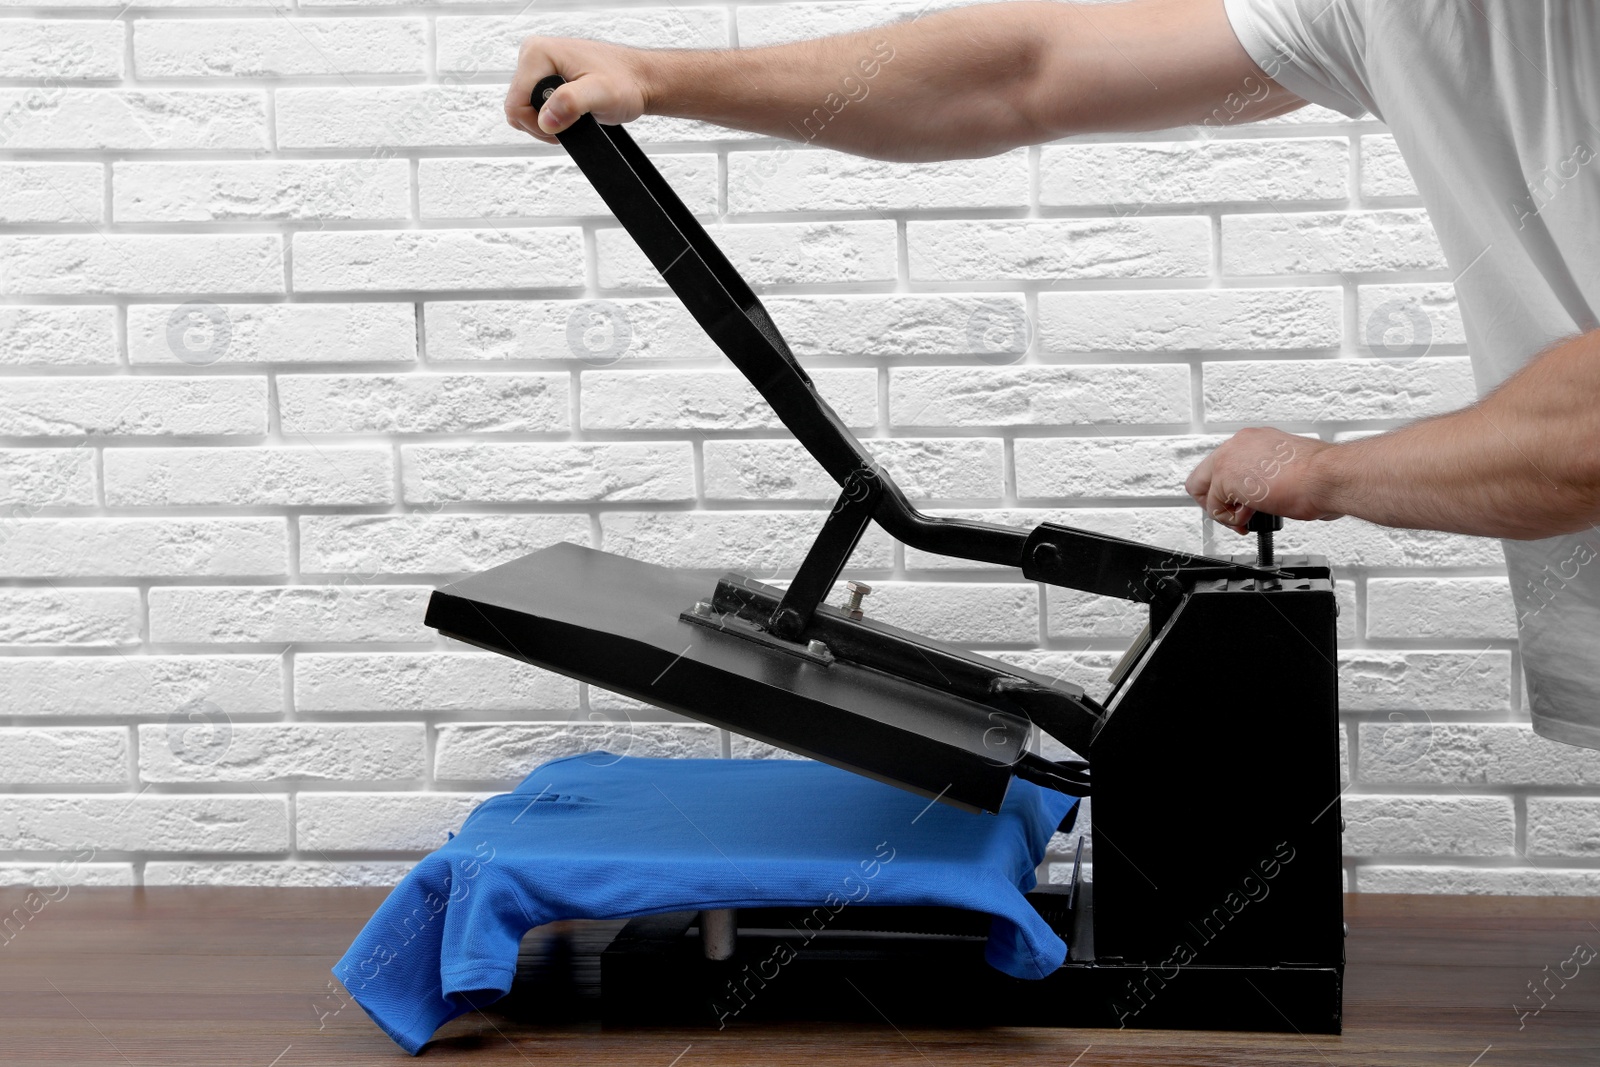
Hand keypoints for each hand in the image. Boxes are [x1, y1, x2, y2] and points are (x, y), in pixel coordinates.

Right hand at [505, 36, 651, 143]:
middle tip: (573, 120)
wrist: (639, 80)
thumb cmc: (626, 81)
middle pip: (517, 108)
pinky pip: (534, 109)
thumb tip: (546, 119)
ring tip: (574, 116)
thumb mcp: (600, 94)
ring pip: (524, 111)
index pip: (515, 104)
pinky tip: (570, 114)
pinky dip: (551, 119)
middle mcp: (533, 55)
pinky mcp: (545, 79)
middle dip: (543, 124)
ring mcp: (538, 67)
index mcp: (538, 53)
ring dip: (548, 123)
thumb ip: (570, 104)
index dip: (538, 124)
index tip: (565, 124)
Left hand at [1184, 427, 1343, 533]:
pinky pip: (1213, 507)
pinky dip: (1230, 520)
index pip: (1226, 464)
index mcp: (1255, 440)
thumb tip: (1269, 493)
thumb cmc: (1322, 476)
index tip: (1245, 502)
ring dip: (1222, 510)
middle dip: (1217, 500)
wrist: (1329, 477)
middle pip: (1204, 474)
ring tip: (1247, 516)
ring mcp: (1230, 458)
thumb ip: (1270, 477)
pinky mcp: (1225, 476)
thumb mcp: (1291, 471)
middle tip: (1237, 514)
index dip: (1231, 490)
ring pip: (1200, 489)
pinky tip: (1252, 516)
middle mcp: (1240, 444)